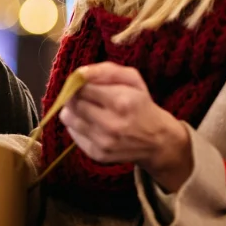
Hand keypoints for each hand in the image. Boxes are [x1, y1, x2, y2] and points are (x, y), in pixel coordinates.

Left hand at [59, 62, 193, 191]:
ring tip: (86, 108)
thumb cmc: (141, 104)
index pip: (82, 88)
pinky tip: (91, 123)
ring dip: (72, 110)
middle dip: (75, 96)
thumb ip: (106, 70)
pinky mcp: (98, 154)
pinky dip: (77, 126)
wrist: (157, 140)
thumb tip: (80, 73)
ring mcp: (104, 142)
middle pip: (74, 103)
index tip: (84, 84)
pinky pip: (74, 134)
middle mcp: (112, 124)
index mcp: (121, 102)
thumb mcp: (132, 79)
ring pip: (69, 119)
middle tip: (85, 95)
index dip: (80, 84)